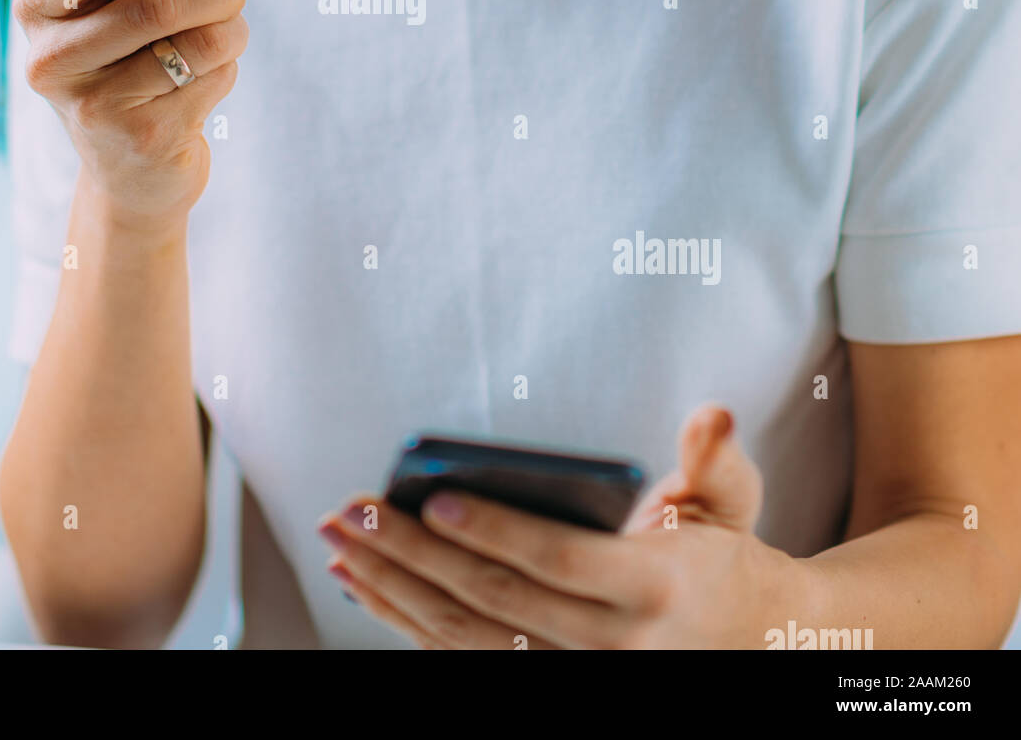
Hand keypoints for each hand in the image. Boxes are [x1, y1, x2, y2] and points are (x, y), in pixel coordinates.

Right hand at [13, 0, 248, 226]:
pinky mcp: (143, 137)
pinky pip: (211, 78)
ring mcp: (95, 106)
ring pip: (197, 42)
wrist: (129, 170)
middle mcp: (52, 60)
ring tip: (228, 32)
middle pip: (156, 4)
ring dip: (231, 30)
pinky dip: (227, 69)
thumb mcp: (90, 8)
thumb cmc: (116, 65)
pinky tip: (207, 79)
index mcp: (35, 9)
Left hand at [316, 405, 808, 648]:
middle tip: (352, 513)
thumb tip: (714, 414)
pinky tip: (368, 589)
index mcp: (650, 587)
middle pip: (493, 600)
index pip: (556, 560)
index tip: (434, 500)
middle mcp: (609, 645)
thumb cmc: (727, 563)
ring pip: (466, 639)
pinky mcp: (550, 682)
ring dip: (393, 592)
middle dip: (411, 554)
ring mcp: (576, 674)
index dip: (494, 530)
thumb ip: (716, 461)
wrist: (758, 645)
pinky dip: (408, 625)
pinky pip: (466, 659)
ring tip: (340, 547)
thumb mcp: (732, 507)